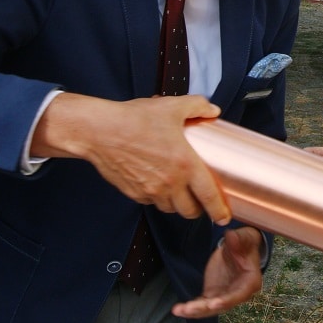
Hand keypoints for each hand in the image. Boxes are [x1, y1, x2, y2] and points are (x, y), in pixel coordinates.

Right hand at [31, 92, 229, 223]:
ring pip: (170, 208)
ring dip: (178, 204)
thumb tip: (212, 109)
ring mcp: (150, 190)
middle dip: (198, 208)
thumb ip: (197, 106)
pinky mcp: (134, 193)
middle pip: (190, 210)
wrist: (99, 131)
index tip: (223, 216)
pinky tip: (158, 183)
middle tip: (201, 200)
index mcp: (185, 164)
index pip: (209, 196)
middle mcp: (169, 182)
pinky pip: (151, 202)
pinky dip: (158, 198)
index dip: (219, 210)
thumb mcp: (172, 106)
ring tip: (180, 191)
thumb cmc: (132, 119)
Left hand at [172, 226, 263, 317]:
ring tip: (179, 310)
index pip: (239, 295)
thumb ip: (238, 239)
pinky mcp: (213, 294)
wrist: (238, 248)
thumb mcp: (245, 237)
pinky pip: (202, 303)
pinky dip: (191, 307)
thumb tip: (231, 236)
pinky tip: (179, 309)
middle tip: (190, 309)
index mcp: (250, 282)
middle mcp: (238, 294)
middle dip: (205, 308)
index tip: (213, 304)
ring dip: (195, 310)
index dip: (226, 301)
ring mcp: (224, 295)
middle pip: (222, 305)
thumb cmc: (245, 243)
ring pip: (210, 308)